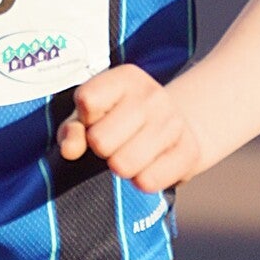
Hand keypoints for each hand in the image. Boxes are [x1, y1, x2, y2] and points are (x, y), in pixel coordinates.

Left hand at [57, 65, 200, 192]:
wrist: (177, 129)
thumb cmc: (121, 122)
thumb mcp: (91, 116)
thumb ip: (72, 130)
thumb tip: (70, 149)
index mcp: (126, 78)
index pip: (87, 100)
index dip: (85, 119)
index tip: (95, 119)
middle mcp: (152, 95)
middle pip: (100, 140)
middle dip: (100, 148)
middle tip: (114, 142)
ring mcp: (174, 122)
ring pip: (122, 165)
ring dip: (120, 167)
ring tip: (130, 154)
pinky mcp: (189, 151)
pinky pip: (148, 181)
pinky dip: (141, 181)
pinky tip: (148, 166)